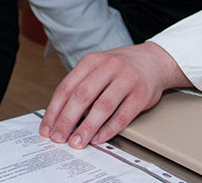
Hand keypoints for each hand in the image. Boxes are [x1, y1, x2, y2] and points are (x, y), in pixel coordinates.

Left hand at [39, 42, 190, 148]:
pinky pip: (122, 115)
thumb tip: (60, 115)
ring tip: (77, 142)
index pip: (67, 87)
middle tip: (58, 137)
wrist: (154, 60)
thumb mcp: (97, 66)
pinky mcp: (141, 94)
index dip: (54, 109)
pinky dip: (109, 129)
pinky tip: (98, 139)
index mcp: (91, 61)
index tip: (47, 127)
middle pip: (82, 96)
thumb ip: (81, 85)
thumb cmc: (120, 67)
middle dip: (67, 120)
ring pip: (102, 106)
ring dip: (87, 127)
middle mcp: (108, 67)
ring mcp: (126, 80)